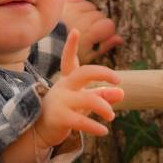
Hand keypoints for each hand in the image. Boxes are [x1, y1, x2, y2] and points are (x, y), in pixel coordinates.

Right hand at [33, 29, 125, 147]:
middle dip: (102, 73)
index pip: (69, 60)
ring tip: (111, 116)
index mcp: (68, 80)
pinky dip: (95, 127)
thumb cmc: (65, 111)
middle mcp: (63, 87)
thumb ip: (102, 95)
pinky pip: (82, 121)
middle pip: (84, 73)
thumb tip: (122, 93)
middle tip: (118, 80)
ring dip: (104, 107)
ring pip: (88, 100)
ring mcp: (60, 102)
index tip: (75, 31)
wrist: (40, 131)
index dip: (71, 46)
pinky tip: (104, 131)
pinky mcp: (60, 118)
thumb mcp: (84, 101)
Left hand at [61, 0, 124, 64]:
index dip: (106, 32)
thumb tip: (120, 39)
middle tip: (86, 33)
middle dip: (96, 23)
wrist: (45, 44)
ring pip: (90, 6)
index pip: (109, 25)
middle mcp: (83, 19)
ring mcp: (73, 9)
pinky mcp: (65, 3)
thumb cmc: (68, 53)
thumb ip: (105, 45)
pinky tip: (75, 13)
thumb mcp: (88, 55)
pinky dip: (79, 4)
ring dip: (88, 13)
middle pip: (100, 15)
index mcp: (90, 33)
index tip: (98, 38)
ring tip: (79, 23)